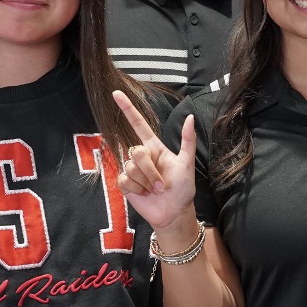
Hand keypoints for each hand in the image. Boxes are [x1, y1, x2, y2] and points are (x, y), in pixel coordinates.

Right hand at [111, 92, 197, 232]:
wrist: (175, 213)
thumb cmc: (183, 188)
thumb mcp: (187, 163)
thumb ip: (188, 140)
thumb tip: (190, 117)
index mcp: (155, 147)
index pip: (138, 124)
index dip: (127, 109)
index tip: (116, 93)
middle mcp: (142, 157)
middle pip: (137, 152)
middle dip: (151, 171)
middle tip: (162, 185)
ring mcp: (133, 170)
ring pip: (131, 168)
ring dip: (146, 182)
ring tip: (156, 190)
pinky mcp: (126, 185)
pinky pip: (124, 180)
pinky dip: (137, 189)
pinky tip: (144, 194)